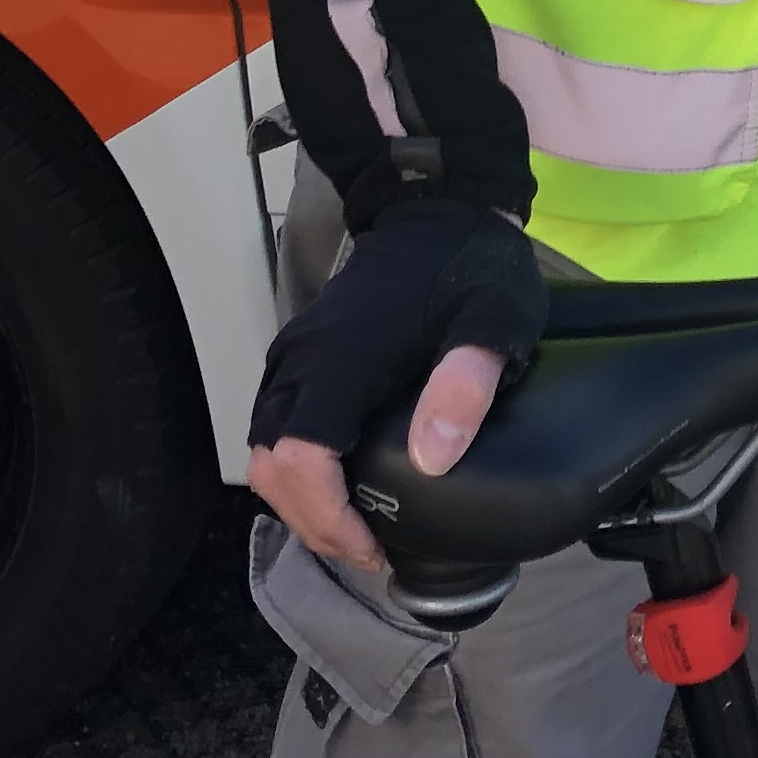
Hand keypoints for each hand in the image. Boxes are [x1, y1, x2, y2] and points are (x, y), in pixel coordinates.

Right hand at [243, 193, 544, 569]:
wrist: (437, 207)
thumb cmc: (468, 263)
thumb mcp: (493, 318)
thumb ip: (468, 381)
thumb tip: (435, 456)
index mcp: (342, 356)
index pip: (301, 458)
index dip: (327, 517)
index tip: (372, 546)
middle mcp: (302, 359)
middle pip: (270, 466)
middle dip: (312, 522)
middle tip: (369, 551)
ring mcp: (295, 355)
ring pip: (264, 450)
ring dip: (300, 501)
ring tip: (357, 530)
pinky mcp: (301, 355)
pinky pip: (276, 427)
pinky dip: (297, 471)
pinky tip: (344, 488)